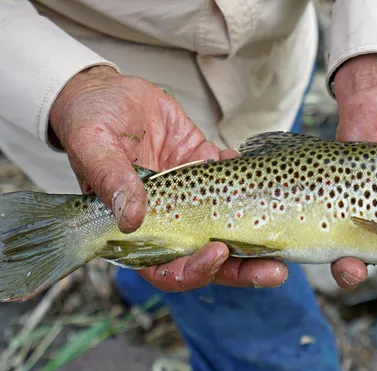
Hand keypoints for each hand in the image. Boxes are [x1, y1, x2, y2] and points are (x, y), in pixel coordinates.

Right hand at [50, 65, 287, 290]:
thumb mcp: (94, 146)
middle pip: (208, 259)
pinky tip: (269, 180)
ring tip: (286, 245)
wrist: (108, 93)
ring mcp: (194, 199)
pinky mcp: (208, 172)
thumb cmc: (90, 121)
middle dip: (241, 270)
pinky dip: (256, 186)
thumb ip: (111, 180)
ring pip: (229, 230)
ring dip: (258, 241)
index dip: (192, 271)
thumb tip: (132, 218)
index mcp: (136, 230)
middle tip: (274, 271)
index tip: (216, 253)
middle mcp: (171, 222)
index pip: (166, 268)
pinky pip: (237, 184)